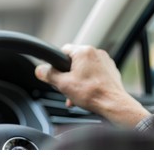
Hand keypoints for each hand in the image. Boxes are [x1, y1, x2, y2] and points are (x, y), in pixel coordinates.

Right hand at [35, 44, 149, 127]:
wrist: (114, 104)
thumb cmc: (92, 94)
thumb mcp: (63, 84)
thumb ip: (49, 75)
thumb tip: (39, 70)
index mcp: (83, 51)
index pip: (63, 50)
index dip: (57, 63)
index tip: (56, 73)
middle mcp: (96, 52)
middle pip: (74, 60)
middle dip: (68, 75)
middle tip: (66, 87)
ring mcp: (105, 61)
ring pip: (85, 68)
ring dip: (78, 79)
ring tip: (77, 94)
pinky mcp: (111, 70)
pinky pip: (95, 72)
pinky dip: (89, 81)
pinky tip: (87, 93)